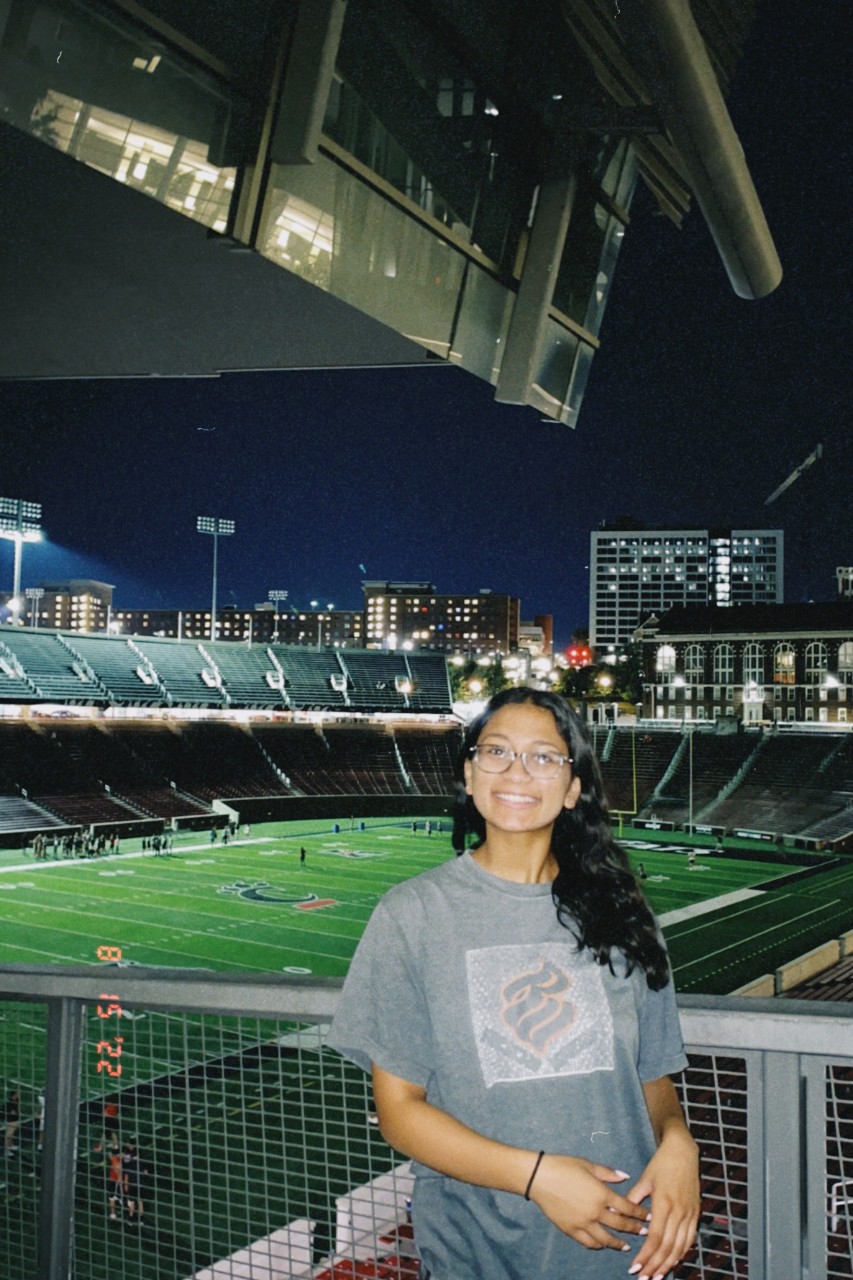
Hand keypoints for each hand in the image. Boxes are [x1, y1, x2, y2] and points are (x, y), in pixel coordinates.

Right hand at [530, 1155, 650, 1250]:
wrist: (539, 1177)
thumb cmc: (564, 1166)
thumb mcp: (588, 1165)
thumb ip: (608, 1173)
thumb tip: (624, 1176)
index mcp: (601, 1194)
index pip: (627, 1207)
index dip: (640, 1213)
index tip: (648, 1217)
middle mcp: (595, 1211)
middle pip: (620, 1225)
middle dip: (634, 1229)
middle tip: (643, 1232)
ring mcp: (583, 1223)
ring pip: (605, 1239)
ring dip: (618, 1243)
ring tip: (626, 1245)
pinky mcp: (571, 1230)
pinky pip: (588, 1242)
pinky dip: (598, 1245)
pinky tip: (602, 1244)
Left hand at [625, 1130, 699, 1277]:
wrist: (683, 1151)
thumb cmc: (661, 1163)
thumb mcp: (644, 1179)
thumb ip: (633, 1199)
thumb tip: (618, 1213)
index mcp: (663, 1203)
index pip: (654, 1237)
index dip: (645, 1255)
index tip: (635, 1267)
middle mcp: (678, 1211)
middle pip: (667, 1246)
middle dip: (655, 1265)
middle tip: (644, 1278)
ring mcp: (689, 1213)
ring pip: (680, 1246)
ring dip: (668, 1264)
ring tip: (657, 1276)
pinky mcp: (696, 1213)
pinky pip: (690, 1239)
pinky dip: (681, 1253)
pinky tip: (673, 1262)